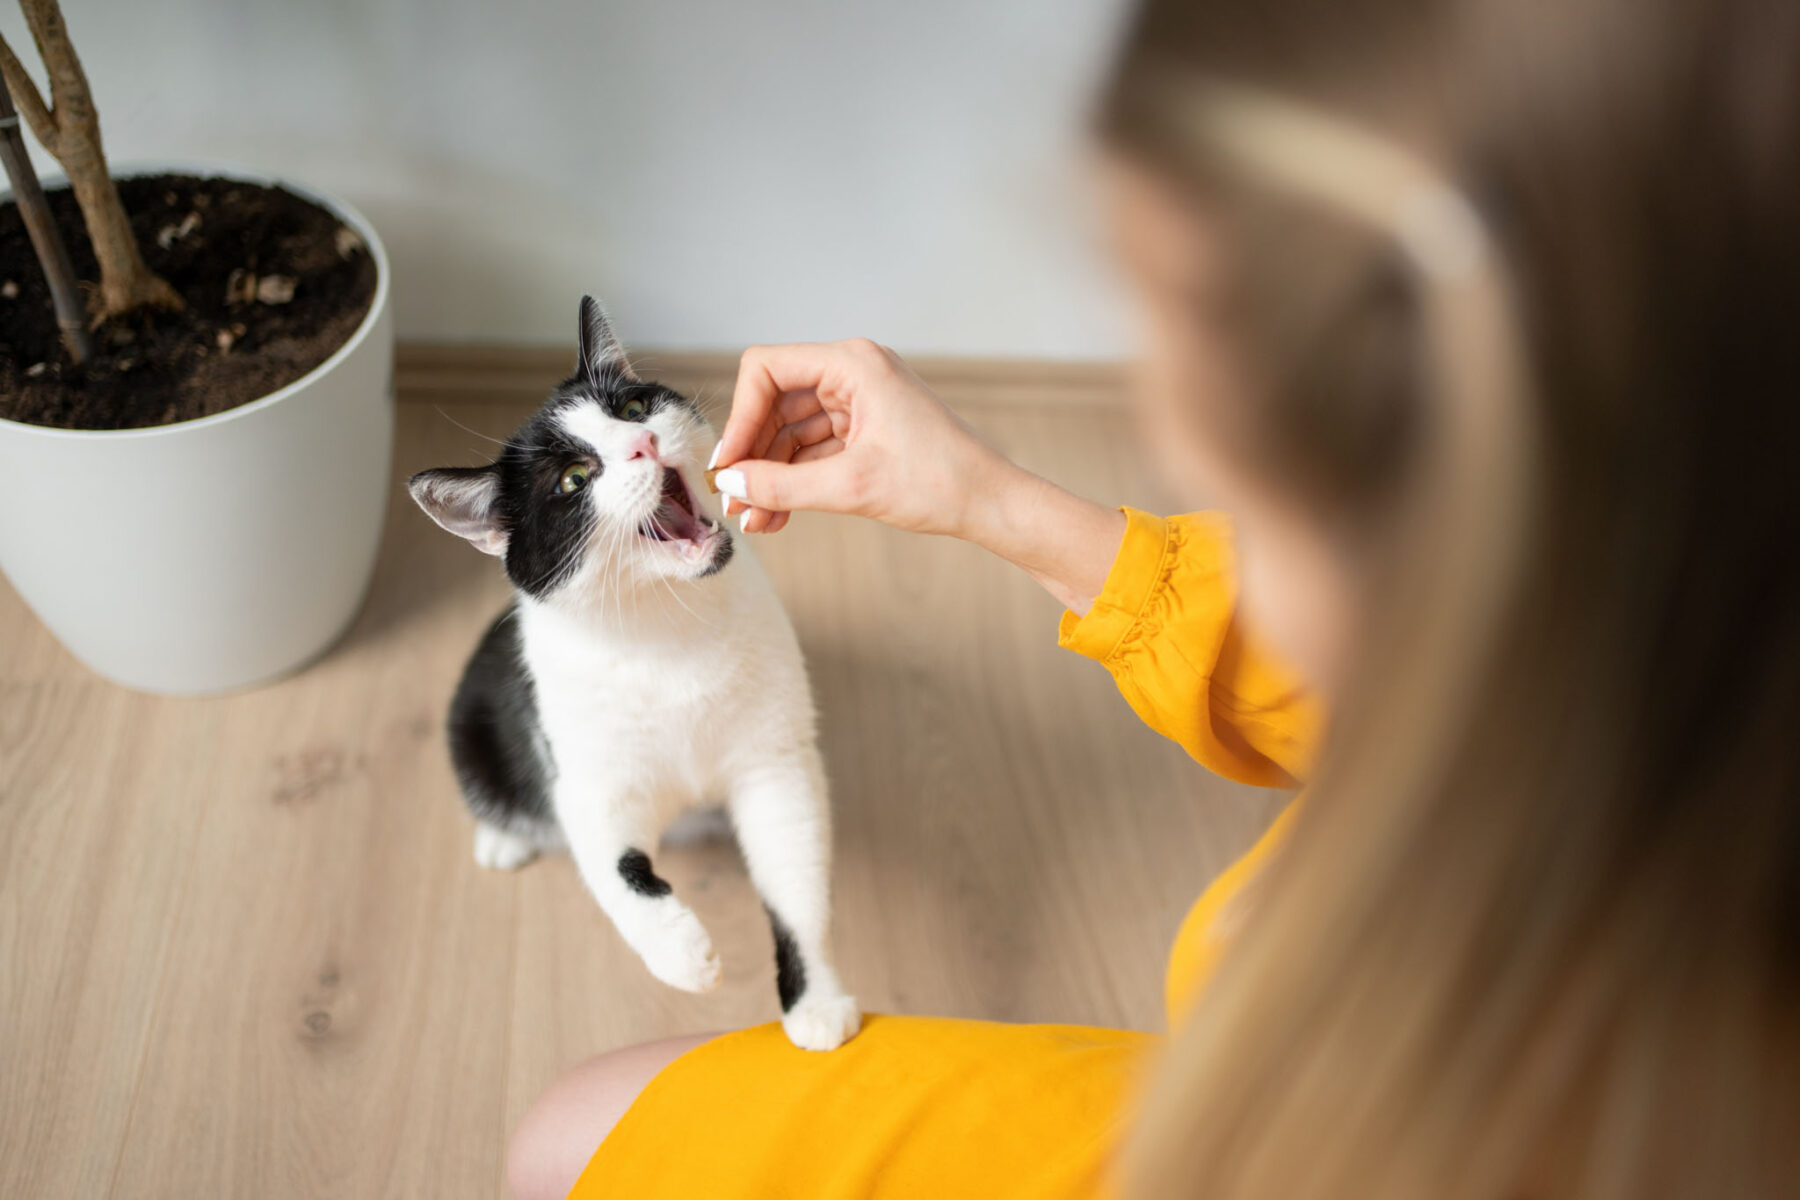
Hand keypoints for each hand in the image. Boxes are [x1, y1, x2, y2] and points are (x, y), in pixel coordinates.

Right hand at [713, 339, 1126, 613]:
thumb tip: (729, 482)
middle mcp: (853, 373)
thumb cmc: (939, 483)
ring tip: (755, 521)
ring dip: (770, 476)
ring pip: (791, 432)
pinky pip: (813, 450)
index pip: (766, 369)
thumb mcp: (851, 485)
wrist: (992, 505)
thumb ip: (782, 484)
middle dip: (753, 456)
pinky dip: (794, 481)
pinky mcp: (866, 430)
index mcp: (853, 363)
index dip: (740, 416)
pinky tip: (777, 516)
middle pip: (775, 404)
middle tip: (735, 502)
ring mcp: (860, 402)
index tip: (729, 464)